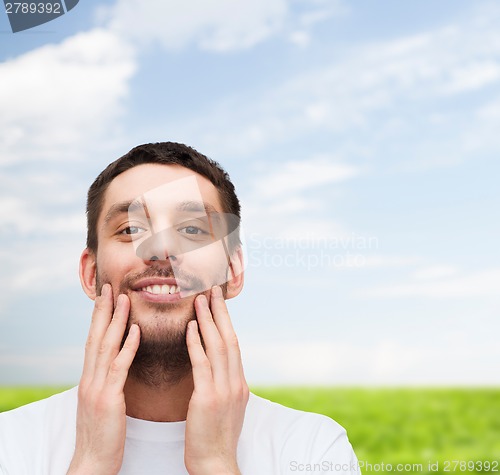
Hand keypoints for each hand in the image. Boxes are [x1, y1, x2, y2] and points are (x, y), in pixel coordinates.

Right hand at [67, 284, 139, 474]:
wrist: (93, 463)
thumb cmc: (103, 434)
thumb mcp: (102, 403)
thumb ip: (107, 381)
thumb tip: (115, 364)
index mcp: (90, 379)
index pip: (94, 341)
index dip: (100, 318)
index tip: (107, 297)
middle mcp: (90, 379)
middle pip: (96, 337)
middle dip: (104, 310)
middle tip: (110, 287)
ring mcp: (97, 388)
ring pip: (106, 346)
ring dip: (116, 320)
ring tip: (124, 298)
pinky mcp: (108, 400)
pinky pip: (119, 368)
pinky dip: (128, 346)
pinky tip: (136, 330)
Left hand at [184, 286, 248, 474]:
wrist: (215, 463)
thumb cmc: (215, 436)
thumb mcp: (227, 406)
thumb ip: (225, 383)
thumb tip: (220, 366)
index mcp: (240, 383)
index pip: (234, 344)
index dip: (225, 322)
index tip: (218, 303)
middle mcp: (236, 382)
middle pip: (229, 338)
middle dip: (220, 313)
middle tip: (212, 291)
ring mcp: (224, 389)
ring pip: (218, 346)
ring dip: (208, 321)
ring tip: (200, 300)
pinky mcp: (208, 398)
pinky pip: (202, 364)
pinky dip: (196, 343)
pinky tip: (189, 328)